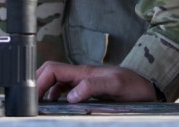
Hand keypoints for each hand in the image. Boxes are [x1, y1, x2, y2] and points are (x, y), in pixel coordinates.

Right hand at [36, 62, 157, 102]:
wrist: (147, 89)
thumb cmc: (133, 86)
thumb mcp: (114, 85)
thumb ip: (93, 86)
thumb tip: (71, 94)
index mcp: (83, 72)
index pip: (52, 70)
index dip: (38, 81)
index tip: (32, 97)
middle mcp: (80, 75)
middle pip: (50, 74)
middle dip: (37, 85)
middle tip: (31, 103)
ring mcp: (83, 82)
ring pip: (55, 83)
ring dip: (44, 92)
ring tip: (39, 107)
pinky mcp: (87, 90)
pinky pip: (64, 91)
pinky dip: (55, 97)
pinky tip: (56, 107)